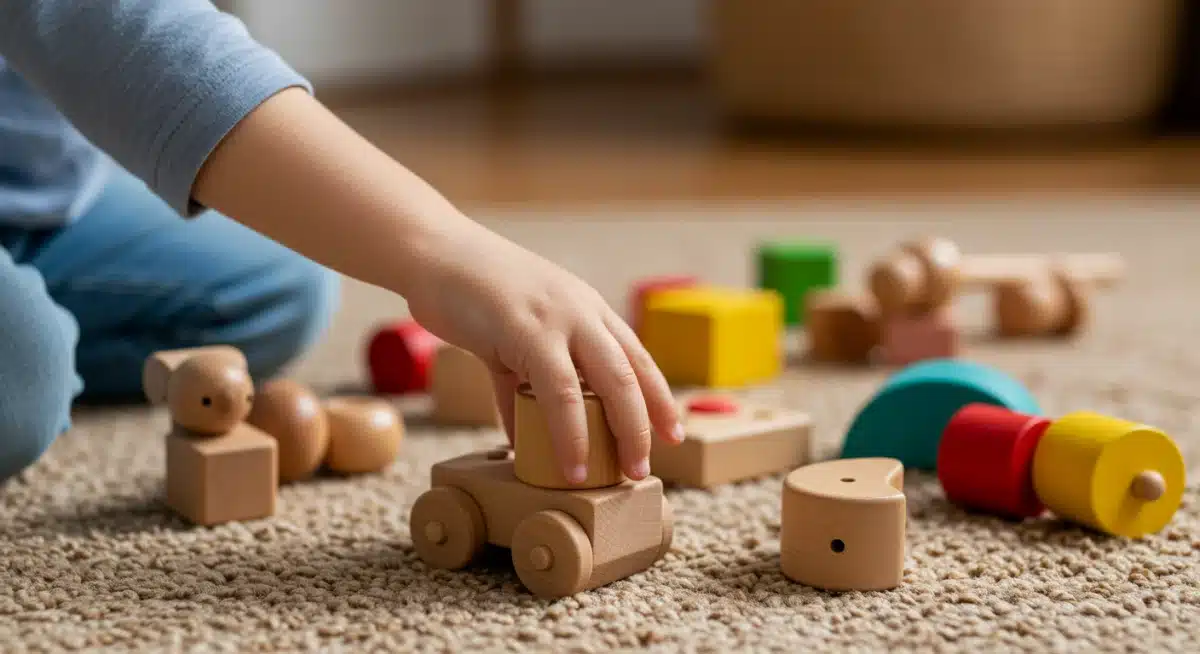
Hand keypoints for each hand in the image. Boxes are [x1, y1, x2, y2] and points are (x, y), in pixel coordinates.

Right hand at [405, 219, 684, 483]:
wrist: (433, 252)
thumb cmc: (469, 293)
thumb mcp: (510, 334)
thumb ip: (519, 382)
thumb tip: (522, 435)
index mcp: (585, 309)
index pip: (636, 356)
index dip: (658, 397)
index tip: (672, 432)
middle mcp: (582, 311)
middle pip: (632, 373)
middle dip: (647, 424)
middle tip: (646, 466)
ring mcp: (558, 318)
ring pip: (607, 382)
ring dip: (620, 433)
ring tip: (621, 473)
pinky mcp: (525, 329)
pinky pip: (558, 392)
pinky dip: (567, 433)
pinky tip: (567, 463)